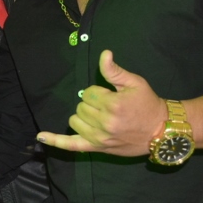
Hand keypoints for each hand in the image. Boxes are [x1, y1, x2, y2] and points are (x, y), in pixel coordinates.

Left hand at [37, 50, 165, 155]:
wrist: (161, 130)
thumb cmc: (148, 104)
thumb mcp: (134, 83)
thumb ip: (114, 71)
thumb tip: (104, 54)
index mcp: (112, 105)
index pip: (88, 93)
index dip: (98, 92)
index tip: (111, 95)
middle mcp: (104, 122)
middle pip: (80, 106)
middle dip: (92, 103)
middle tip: (109, 107)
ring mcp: (99, 138)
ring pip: (75, 120)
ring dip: (83, 116)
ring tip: (100, 117)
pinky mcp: (97, 148)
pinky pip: (72, 145)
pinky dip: (55, 140)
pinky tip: (41, 136)